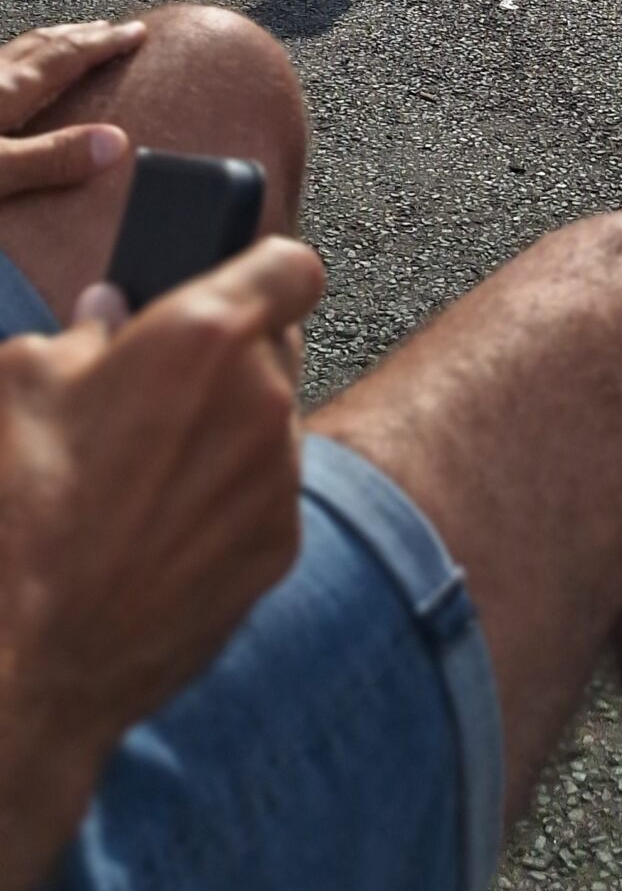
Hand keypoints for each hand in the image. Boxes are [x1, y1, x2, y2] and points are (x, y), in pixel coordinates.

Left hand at [0, 20, 146, 204]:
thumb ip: (53, 158)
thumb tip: (116, 142)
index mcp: (5, 92)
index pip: (67, 58)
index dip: (105, 43)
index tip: (136, 32)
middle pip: (42, 45)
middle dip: (81, 35)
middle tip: (109, 29)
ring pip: (17, 52)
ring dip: (49, 44)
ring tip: (69, 42)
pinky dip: (20, 65)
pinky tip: (12, 80)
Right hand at [0, 236, 323, 885]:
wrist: (30, 659)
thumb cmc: (20, 508)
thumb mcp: (21, 379)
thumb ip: (83, 328)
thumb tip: (111, 311)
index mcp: (206, 336)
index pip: (292, 265)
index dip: (263, 266)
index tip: (237, 279)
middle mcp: (263, 401)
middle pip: (279, 346)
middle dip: (231, 353)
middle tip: (164, 383)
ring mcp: (279, 480)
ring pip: (270, 423)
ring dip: (228, 428)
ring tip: (149, 467)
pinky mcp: (279, 548)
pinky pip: (263, 494)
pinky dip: (226, 496)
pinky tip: (161, 524)